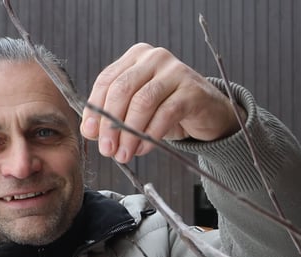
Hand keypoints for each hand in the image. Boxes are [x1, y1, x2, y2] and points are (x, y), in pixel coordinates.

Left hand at [81, 43, 245, 163]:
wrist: (211, 114)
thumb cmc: (171, 110)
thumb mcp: (138, 109)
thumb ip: (114, 115)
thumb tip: (89, 131)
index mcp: (136, 57)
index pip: (107, 80)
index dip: (95, 109)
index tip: (90, 134)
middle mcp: (155, 58)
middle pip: (122, 89)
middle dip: (111, 123)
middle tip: (107, 150)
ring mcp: (175, 72)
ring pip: (142, 102)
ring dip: (129, 133)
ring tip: (124, 154)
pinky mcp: (192, 91)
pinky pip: (165, 114)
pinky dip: (150, 135)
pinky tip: (144, 148)